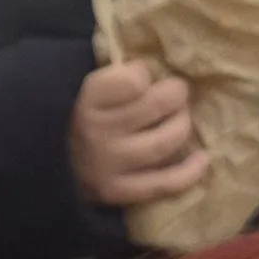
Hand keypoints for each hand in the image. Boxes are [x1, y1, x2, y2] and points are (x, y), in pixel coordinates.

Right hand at [68, 58, 207, 212]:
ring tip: (181, 119)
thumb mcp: (91, 90)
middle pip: (155, 106)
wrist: (55, 167)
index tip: (142, 77)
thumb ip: (120, 76)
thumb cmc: (84, 118)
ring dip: (182, 126)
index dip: (143, 74)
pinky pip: (163, 183)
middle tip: (178, 93)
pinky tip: (203, 158)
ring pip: (164, 142)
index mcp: (88, 100)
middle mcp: (98, 131)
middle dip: (176, 94)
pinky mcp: (120, 191)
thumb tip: (159, 67)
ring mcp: (110, 164)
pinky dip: (189, 172)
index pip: (132, 80)